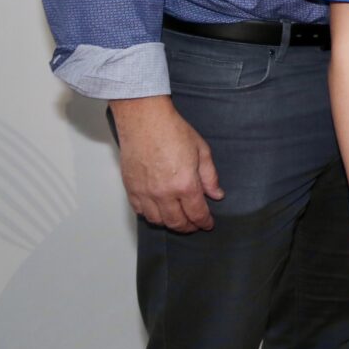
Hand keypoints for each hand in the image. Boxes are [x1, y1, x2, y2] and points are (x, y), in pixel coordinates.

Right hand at [109, 95, 223, 231]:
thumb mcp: (201, 151)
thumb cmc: (173, 131)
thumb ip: (210, 176)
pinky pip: (140, 211)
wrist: (145, 121)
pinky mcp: (131, 188)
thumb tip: (217, 195)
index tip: (208, 224)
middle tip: (195, 225)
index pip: (197, 213)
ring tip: (178, 219)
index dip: (204, 222)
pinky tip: (159, 211)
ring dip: (169, 224)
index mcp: (185, 184)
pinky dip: (151, 215)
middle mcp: (164, 193)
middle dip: (189, 227)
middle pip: (177, 222)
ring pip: (157, 220)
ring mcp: (145, 193)